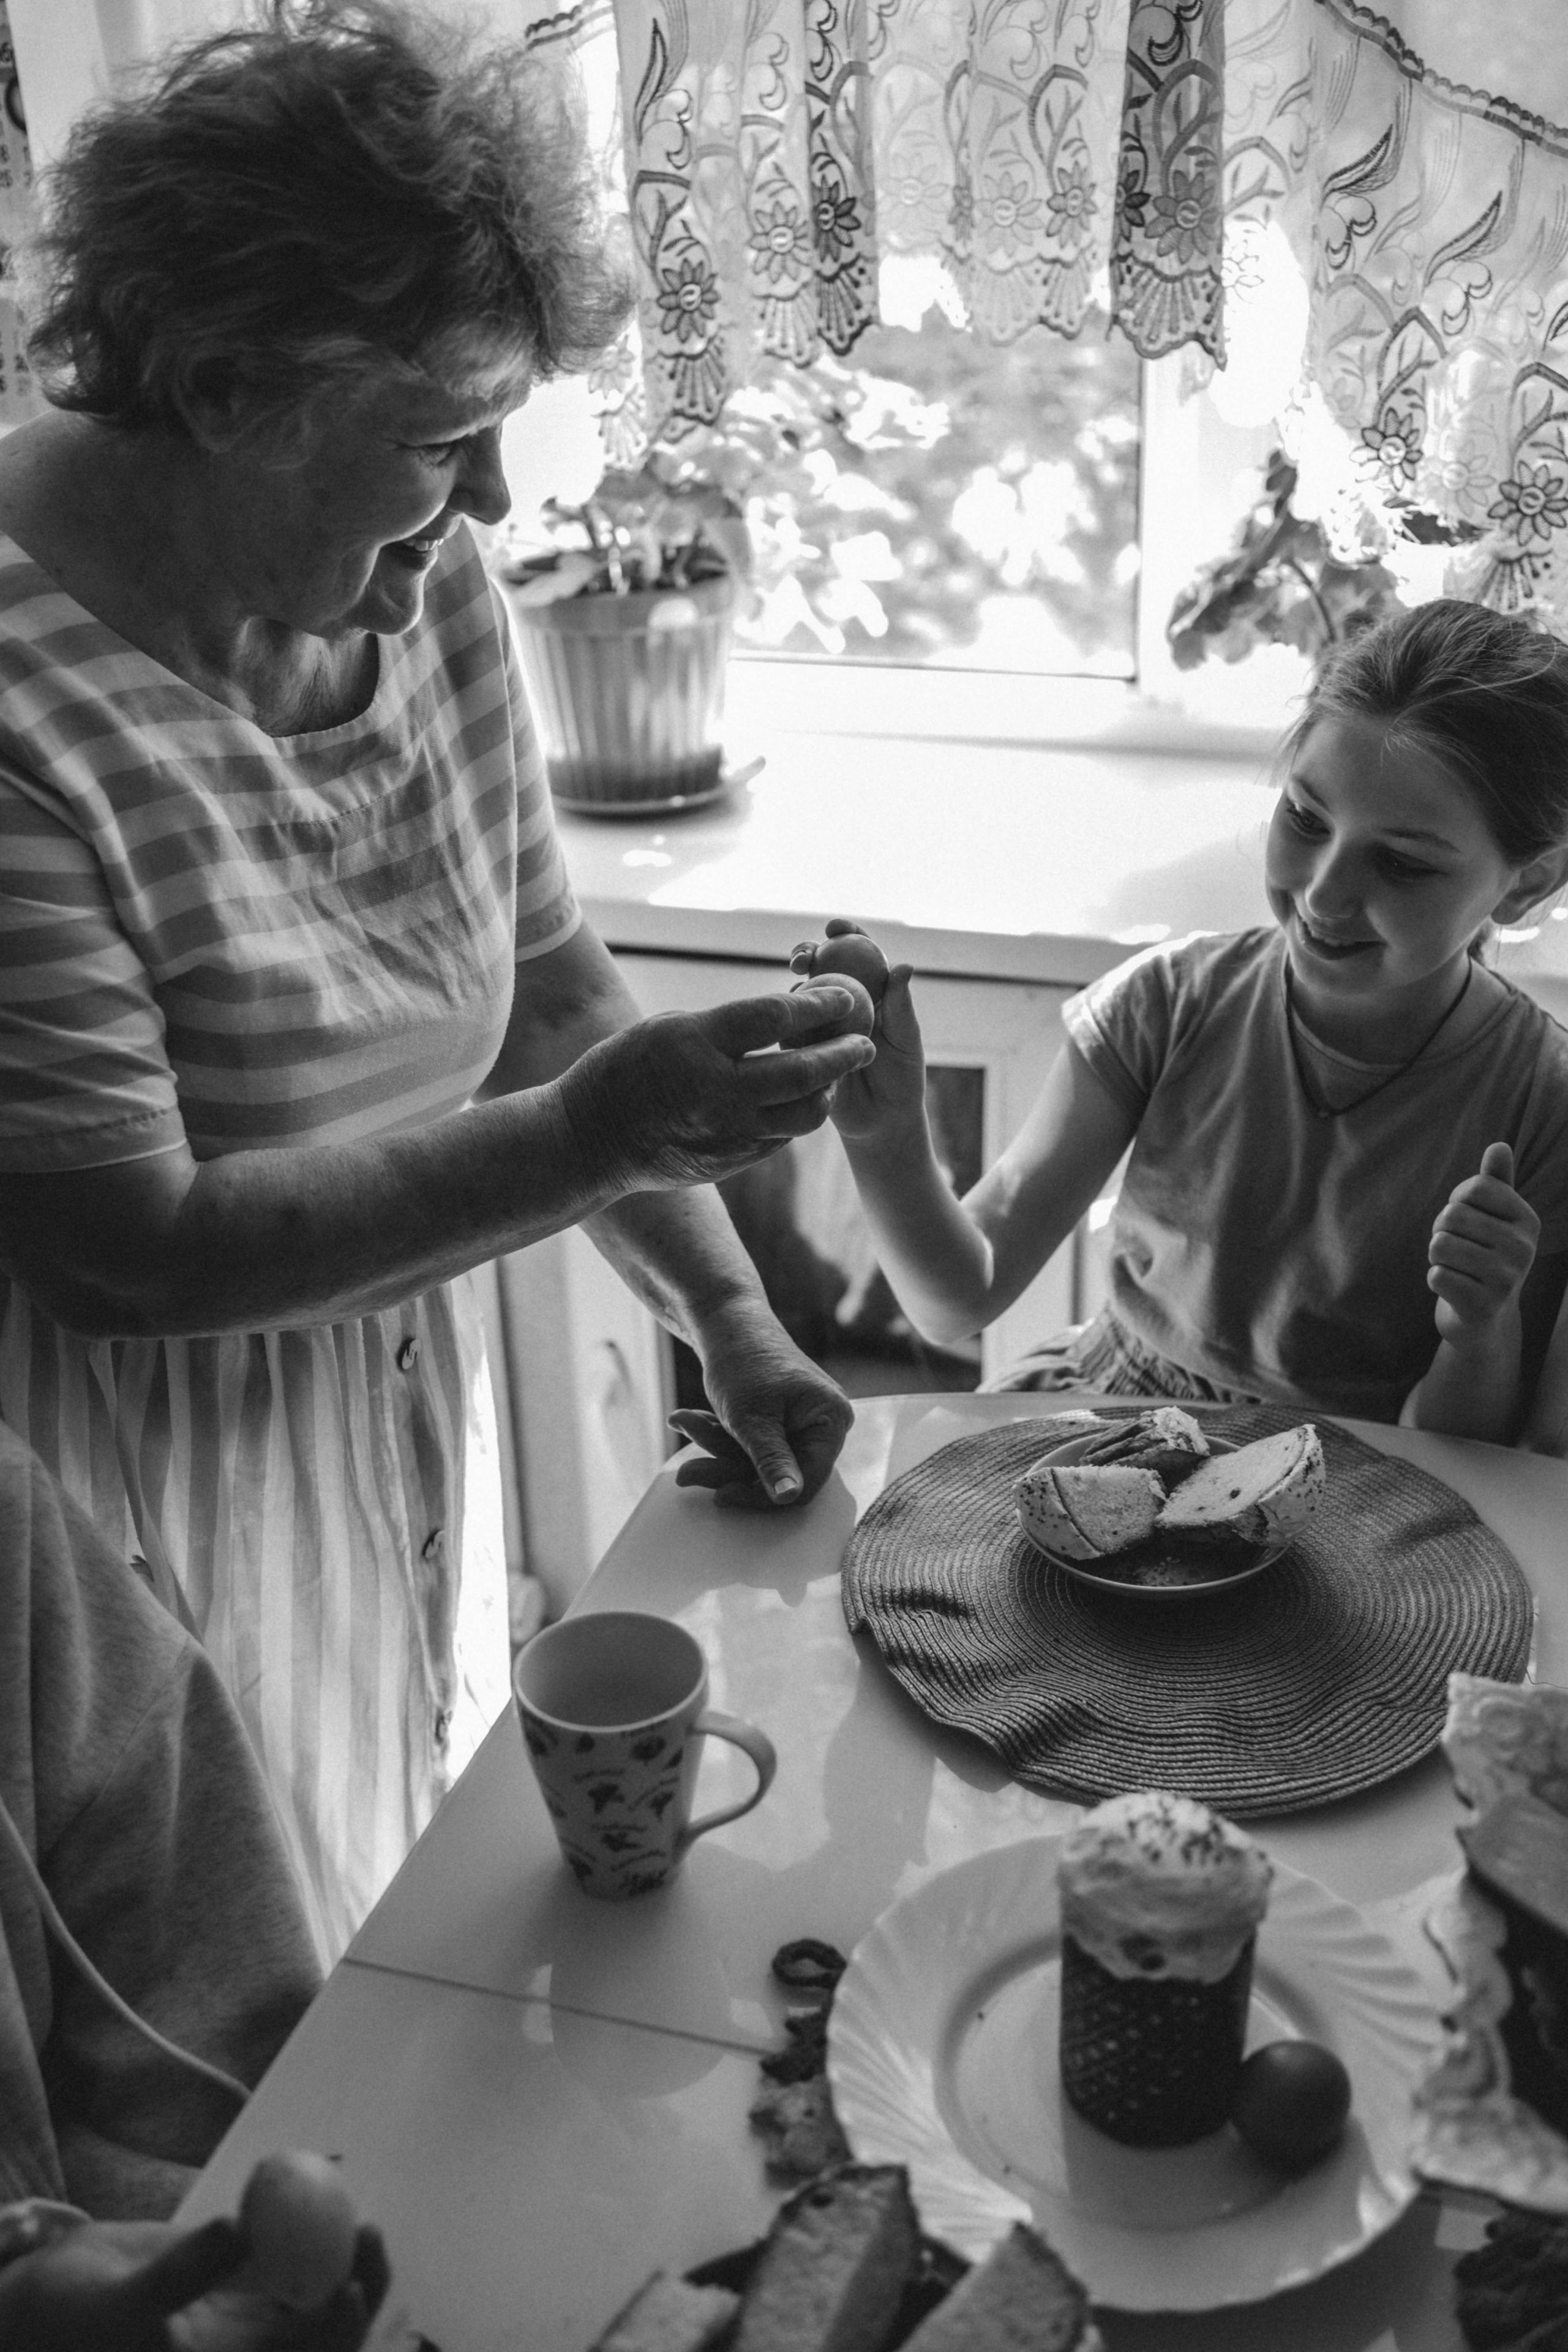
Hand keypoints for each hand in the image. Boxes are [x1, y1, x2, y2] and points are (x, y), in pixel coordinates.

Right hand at [0, 2203, 386, 2351]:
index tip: (350, 2283)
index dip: (334, 2334)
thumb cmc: (77, 2315)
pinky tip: (318, 2192)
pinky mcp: (244, 2284)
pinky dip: (312, 2232)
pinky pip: (292, 2259)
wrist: (56, 2304)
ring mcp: (251, 2321)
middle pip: (326, 2334)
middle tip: (369, 2230)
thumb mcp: (121, 2300)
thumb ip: (178, 2274)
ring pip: (320, 2296)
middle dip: (362, 2290)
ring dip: (349, 2259)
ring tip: (359, 2215)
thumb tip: (238, 2230)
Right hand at [559, 989, 875, 1194]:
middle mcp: (716, 1090)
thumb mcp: (668, 1030)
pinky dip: (797, 1116)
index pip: (773, 1018)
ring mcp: (726, 1131)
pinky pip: (782, 1136)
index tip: (843, 997)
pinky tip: (801, 1100)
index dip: (816, 1006)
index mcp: (696, 1044)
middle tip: (863, 1041)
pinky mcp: (732, 1160)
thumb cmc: (624, 1070)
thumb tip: (782, 1016)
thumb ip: (725, 1027)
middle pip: (802, 1071)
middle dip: (842, 1053)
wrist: (591, 1141)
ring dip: (827, 1091)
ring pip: (803, 1114)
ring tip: (836, 1074)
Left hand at [669, 1302, 852, 1507]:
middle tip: (684, 1470)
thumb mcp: (751, 1419)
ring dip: (714, 1447)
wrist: (726, 1320)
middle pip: (776, 1473)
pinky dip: (719, 1437)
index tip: (720, 1496)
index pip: (805, 1482)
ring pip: (757, 1460)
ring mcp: (803, 1422)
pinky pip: (751, 1445)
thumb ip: (772, 1461)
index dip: (761, 1496)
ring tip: (680, 1421)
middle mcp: (824, 1423)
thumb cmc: (742, 1362)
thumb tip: (790, 1498)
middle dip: (725, 1466)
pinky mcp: (781, 1420)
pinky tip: (688, 1419)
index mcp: (831, 1420)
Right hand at [788, 926, 923, 1142]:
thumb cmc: (902, 1078)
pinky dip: (785, 1020)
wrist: (880, 1121)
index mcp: (871, 990)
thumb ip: (901, 1006)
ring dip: (794, 985)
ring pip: (800, 993)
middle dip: (806, 952)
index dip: (846, 933)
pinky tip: (787, 1023)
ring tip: (797, 989)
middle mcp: (841, 1002)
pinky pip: (788, 1028)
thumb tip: (903, 966)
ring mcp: (818, 1023)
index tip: (835, 927)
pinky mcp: (799, 1047)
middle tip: (803, 958)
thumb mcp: (906, 1041)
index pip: (858, 951)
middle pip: (820, 965)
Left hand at [1428, 1141, 1539, 1351]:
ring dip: (1437, 1256)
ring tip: (1456, 1267)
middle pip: (1451, 1216)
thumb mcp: (1495, 1219)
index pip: (1473, 1188)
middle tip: (1458, 1249)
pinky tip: (1454, 1288)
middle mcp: (1523, 1249)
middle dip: (1443, 1230)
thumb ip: (1496, 1182)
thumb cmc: (1485, 1257)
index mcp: (1528, 1221)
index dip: (1456, 1202)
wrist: (1485, 1319)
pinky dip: (1436, 1279)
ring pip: (1440, 1244)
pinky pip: (1436, 1275)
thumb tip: (1499, 1145)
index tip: (1466, 1222)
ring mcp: (1506, 1279)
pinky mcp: (1483, 1305)